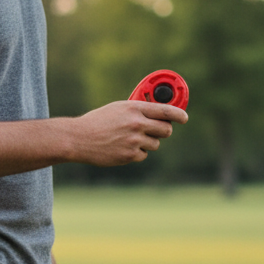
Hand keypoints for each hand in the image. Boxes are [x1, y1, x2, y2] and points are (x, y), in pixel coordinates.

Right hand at [70, 100, 187, 165]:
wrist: (79, 138)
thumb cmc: (97, 122)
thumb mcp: (117, 108)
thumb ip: (136, 110)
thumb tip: (156, 112)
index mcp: (134, 108)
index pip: (165, 110)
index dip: (178, 114)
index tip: (184, 117)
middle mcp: (137, 123)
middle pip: (166, 129)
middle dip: (163, 130)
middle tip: (156, 131)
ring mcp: (134, 140)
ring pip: (155, 144)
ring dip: (148, 142)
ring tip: (130, 139)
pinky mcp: (130, 155)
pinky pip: (144, 155)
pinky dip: (137, 153)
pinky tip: (123, 148)